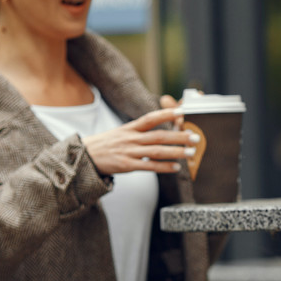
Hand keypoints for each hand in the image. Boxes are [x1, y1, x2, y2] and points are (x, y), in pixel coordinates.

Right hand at [82, 107, 199, 174]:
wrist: (84, 157)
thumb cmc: (105, 145)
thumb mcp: (120, 132)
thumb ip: (138, 130)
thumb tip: (157, 125)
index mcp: (130, 128)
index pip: (150, 118)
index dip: (166, 114)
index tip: (182, 112)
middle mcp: (131, 138)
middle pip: (159, 135)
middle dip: (179, 136)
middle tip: (196, 137)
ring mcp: (129, 152)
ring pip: (157, 151)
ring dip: (176, 152)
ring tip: (191, 153)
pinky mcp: (126, 166)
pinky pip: (149, 166)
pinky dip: (163, 167)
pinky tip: (176, 168)